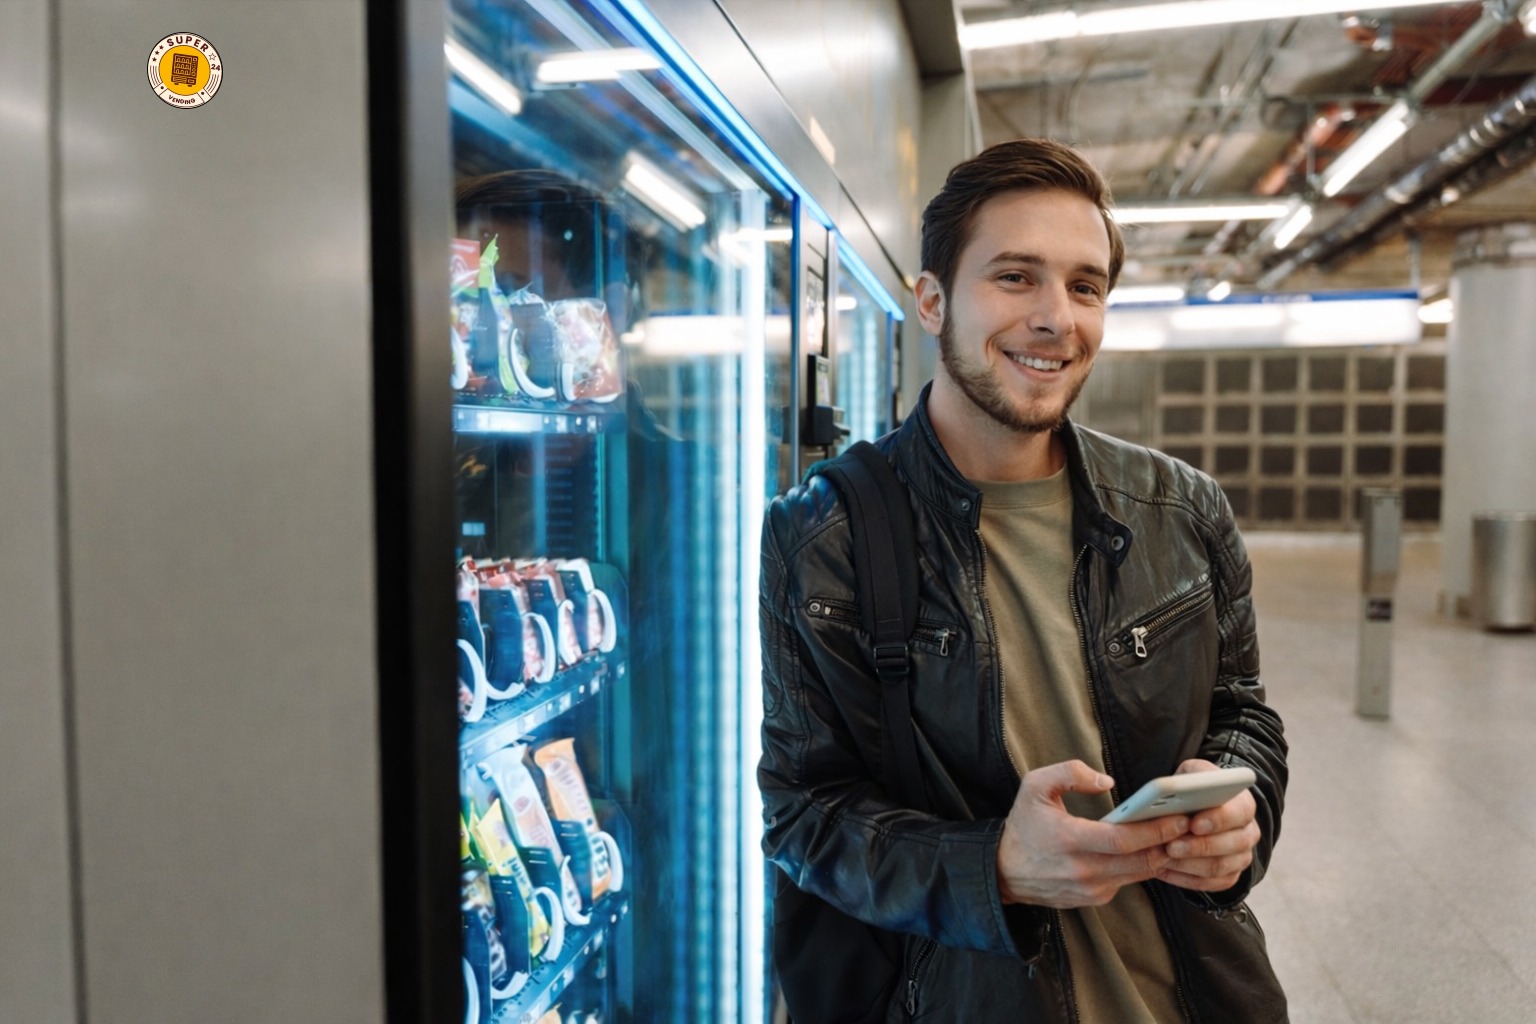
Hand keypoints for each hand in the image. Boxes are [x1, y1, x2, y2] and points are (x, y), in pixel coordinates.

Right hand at [997, 760, 1189, 908]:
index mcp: (1069, 840)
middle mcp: (1083, 871)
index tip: (1178, 816)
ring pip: (1139, 873)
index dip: (1155, 830)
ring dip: (1161, 855)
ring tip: (1181, 835)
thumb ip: (1069, 773)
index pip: (1123, 840)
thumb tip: (1107, 781)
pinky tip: (1154, 848)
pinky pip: (1128, 881)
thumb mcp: (1034, 787)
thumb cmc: (1022, 825)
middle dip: (1170, 843)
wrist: (1003, 871)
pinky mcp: (1095, 898)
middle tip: (1192, 824)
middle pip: (1141, 861)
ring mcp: (1091, 889)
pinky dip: (1143, 866)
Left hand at [1155, 759, 1259, 892]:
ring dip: (1189, 864)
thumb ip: (1189, 778)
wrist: (1200, 809)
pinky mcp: (1230, 876)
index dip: (1218, 819)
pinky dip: (1186, 879)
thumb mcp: (1192, 774)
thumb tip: (1174, 790)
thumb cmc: (1194, 789)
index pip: (1239, 812)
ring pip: (1220, 867)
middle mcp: (1249, 832)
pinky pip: (1212, 884)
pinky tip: (1163, 871)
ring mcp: (1242, 857)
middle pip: (1232, 844)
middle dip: (1199, 846)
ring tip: (1163, 858)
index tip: (1194, 823)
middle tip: (1171, 846)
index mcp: (1243, 804)